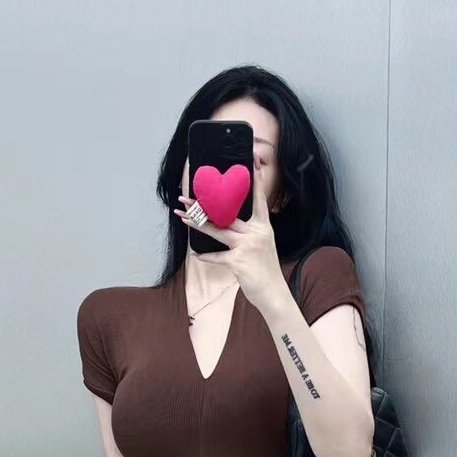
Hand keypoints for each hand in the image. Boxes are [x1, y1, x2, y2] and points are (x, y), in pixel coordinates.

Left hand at [174, 157, 286, 313]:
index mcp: (263, 226)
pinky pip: (218, 256)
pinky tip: (197, 254)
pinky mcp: (238, 261)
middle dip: (205, 206)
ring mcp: (247, 246)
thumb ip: (248, 234)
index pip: (258, 199)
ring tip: (183, 217)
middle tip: (187, 198)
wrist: (273, 293)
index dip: (255, 180)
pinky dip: (207, 257)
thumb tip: (228, 225)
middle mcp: (256, 232)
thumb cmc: (265, 270)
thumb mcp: (262, 246)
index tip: (252, 162)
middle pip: (227, 214)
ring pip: (218, 231)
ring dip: (198, 224)